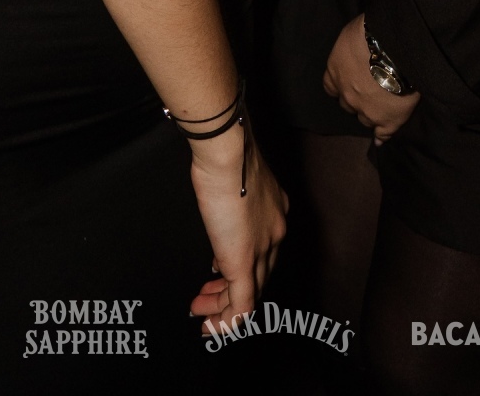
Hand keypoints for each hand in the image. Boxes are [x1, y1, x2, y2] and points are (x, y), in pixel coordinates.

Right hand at [188, 122, 286, 327]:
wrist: (227, 153)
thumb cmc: (226, 156)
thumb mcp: (235, 180)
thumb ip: (234, 202)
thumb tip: (221, 221)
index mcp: (276, 212)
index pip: (263, 252)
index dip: (242, 267)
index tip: (218, 274)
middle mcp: (276, 232)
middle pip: (259, 276)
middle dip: (231, 293)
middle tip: (208, 301)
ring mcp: (262, 249)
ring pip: (250, 292)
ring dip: (224, 308)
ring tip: (203, 315)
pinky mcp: (244, 261)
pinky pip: (242, 303)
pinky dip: (228, 319)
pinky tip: (212, 326)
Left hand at [323, 14, 419, 144]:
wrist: (395, 49)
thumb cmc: (372, 32)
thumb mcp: (353, 32)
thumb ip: (350, 47)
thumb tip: (355, 45)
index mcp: (335, 72)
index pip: (330, 86)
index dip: (340, 84)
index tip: (347, 81)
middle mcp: (347, 95)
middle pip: (347, 103)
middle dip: (355, 98)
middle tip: (368, 90)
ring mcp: (367, 111)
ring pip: (364, 118)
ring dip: (369, 112)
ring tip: (380, 105)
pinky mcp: (388, 121)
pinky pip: (383, 134)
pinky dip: (382, 136)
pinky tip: (381, 138)